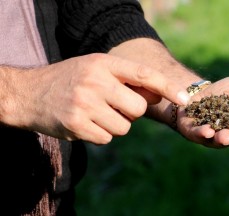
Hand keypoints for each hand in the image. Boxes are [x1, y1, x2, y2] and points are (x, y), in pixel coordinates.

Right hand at [5, 54, 188, 143]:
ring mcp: (85, 103)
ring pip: (124, 127)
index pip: (143, 74)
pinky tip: (85, 123)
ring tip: (96, 113)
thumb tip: (159, 95)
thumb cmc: (71, 80)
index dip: (166, 86)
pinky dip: (101, 134)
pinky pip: (107, 138)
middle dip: (131, 112)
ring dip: (115, 125)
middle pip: (138, 108)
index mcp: (103, 63)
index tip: (183, 98)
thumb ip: (128, 81)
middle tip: (113, 106)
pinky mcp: (76, 125)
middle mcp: (95, 81)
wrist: (30, 93)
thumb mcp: (98, 70)